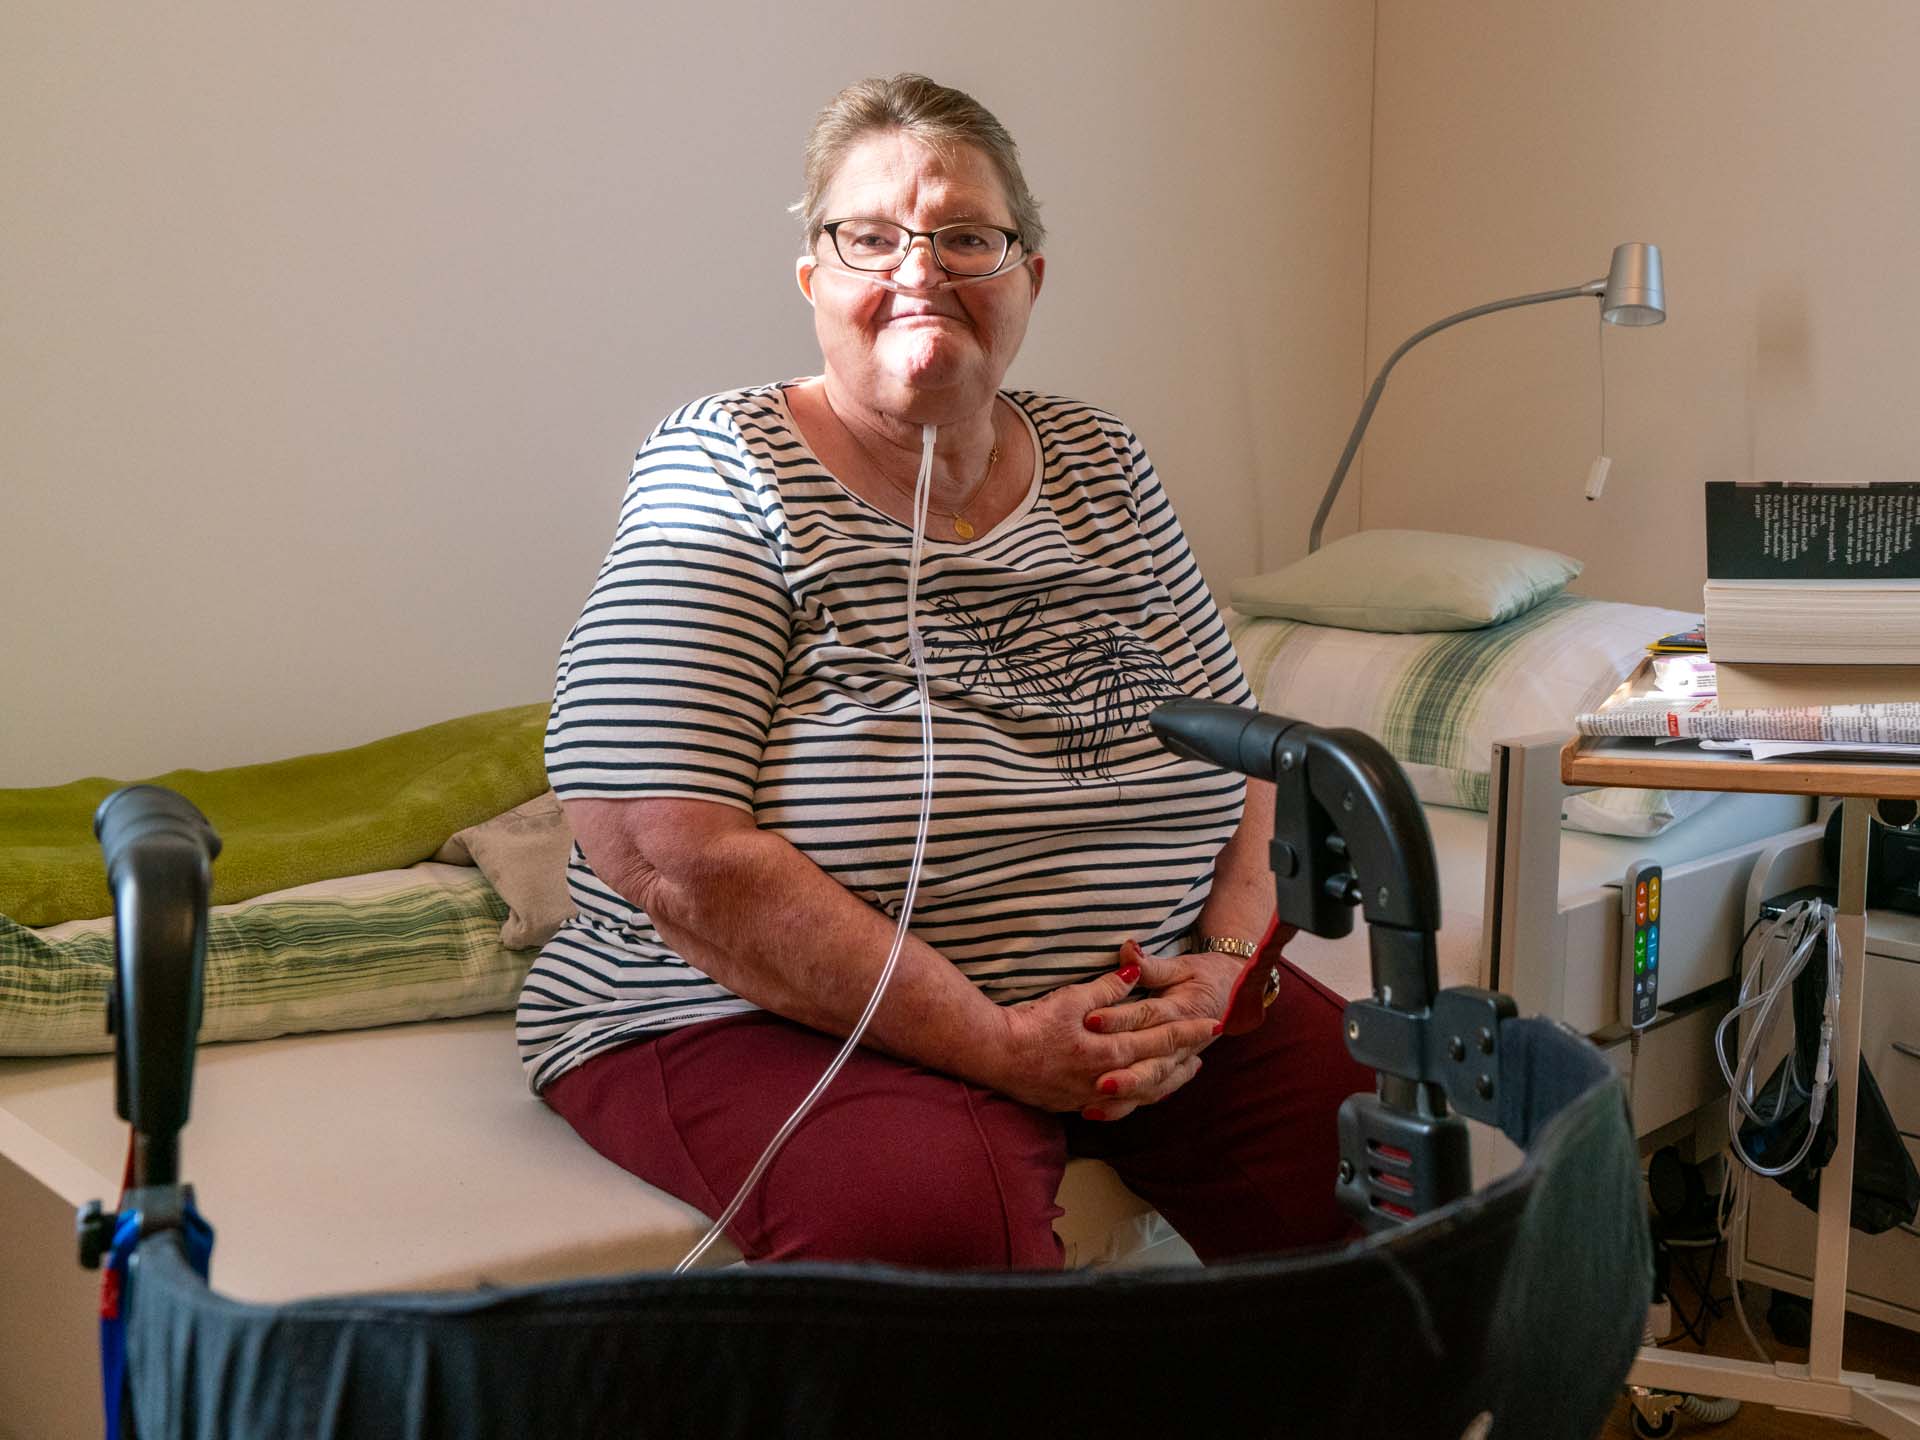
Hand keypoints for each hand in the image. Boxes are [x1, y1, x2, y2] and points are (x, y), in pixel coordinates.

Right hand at [991, 942, 1217, 1116]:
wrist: (996, 1056)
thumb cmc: (1032, 1025)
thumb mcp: (1072, 998)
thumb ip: (1108, 988)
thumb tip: (1134, 973)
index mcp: (1111, 1051)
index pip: (1161, 1040)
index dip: (1189, 1032)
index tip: (1214, 1025)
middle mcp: (1108, 1079)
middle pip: (1158, 1070)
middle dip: (1185, 1058)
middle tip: (1207, 1050)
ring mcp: (1093, 1096)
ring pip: (1142, 1093)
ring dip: (1167, 1082)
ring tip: (1183, 1072)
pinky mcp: (1076, 1104)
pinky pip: (1119, 1107)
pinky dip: (1138, 1099)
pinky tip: (1142, 1093)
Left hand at [1078, 946, 1246, 1119]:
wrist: (1235, 996)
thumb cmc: (1204, 977)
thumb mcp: (1182, 966)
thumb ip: (1152, 965)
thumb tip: (1128, 950)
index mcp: (1184, 1011)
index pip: (1148, 1015)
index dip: (1120, 1018)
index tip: (1090, 1019)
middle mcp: (1183, 1043)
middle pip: (1153, 1062)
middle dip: (1126, 1074)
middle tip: (1098, 1081)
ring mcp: (1178, 1062)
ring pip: (1152, 1085)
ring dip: (1124, 1097)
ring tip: (1093, 1103)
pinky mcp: (1170, 1073)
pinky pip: (1150, 1095)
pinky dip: (1126, 1105)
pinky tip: (1096, 1112)